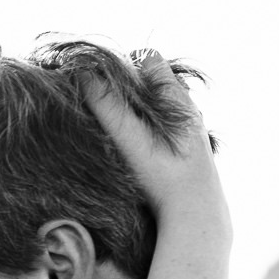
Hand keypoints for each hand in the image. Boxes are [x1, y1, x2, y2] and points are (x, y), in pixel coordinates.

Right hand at [83, 49, 225, 224]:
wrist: (195, 219)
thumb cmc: (164, 179)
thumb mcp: (131, 139)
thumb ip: (107, 106)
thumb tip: (83, 71)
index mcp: (179, 100)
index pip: (149, 60)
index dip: (122, 64)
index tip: (99, 80)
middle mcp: (187, 112)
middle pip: (151, 83)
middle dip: (124, 88)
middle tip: (96, 102)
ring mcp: (188, 133)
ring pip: (155, 108)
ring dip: (132, 112)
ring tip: (108, 127)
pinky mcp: (184, 153)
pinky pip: (158, 130)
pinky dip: (141, 131)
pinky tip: (125, 149)